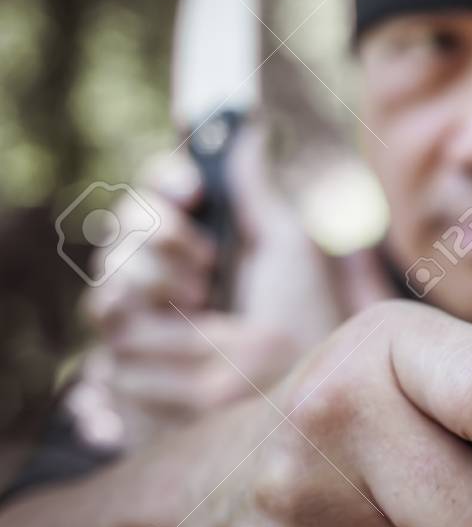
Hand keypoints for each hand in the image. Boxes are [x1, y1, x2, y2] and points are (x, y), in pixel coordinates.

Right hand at [82, 126, 392, 446]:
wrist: (301, 397)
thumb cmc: (304, 321)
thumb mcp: (289, 249)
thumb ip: (258, 191)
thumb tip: (246, 129)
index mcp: (194, 236)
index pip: (153, 190)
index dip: (164, 180)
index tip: (194, 185)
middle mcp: (156, 275)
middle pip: (120, 232)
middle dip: (162, 239)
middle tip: (206, 263)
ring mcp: (135, 324)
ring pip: (111, 286)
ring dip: (163, 295)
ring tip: (211, 311)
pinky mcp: (125, 373)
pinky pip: (116, 343)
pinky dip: (166, 348)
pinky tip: (202, 357)